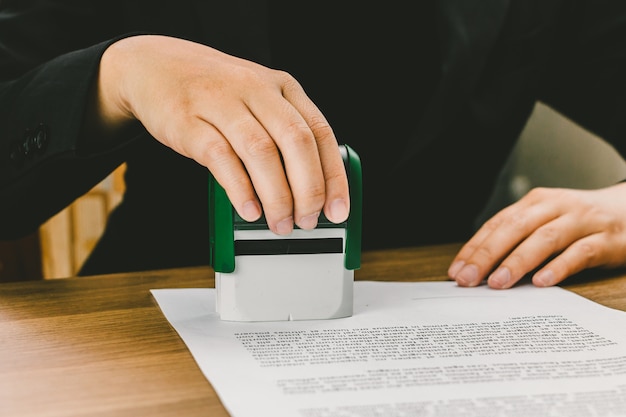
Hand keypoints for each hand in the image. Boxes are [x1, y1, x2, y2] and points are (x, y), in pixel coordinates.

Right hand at [93, 35, 349, 234]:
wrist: (155, 67)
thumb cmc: (214, 92)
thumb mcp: (259, 100)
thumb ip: (284, 135)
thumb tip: (312, 190)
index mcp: (283, 87)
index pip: (320, 133)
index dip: (333, 177)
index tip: (338, 210)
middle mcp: (257, 90)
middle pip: (296, 142)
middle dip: (308, 190)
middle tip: (307, 221)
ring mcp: (222, 103)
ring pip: (262, 152)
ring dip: (277, 196)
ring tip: (280, 223)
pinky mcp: (190, 120)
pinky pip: (221, 157)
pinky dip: (240, 189)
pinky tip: (249, 210)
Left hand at [448, 183, 625, 288]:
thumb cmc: (579, 221)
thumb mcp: (546, 221)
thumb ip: (518, 238)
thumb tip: (479, 267)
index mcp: (535, 202)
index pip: (497, 223)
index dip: (474, 247)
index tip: (456, 270)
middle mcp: (556, 207)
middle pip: (514, 228)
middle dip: (487, 254)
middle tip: (468, 279)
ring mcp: (582, 221)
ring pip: (544, 238)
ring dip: (517, 261)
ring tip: (497, 283)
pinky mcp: (607, 239)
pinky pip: (580, 253)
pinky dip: (559, 267)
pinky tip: (541, 282)